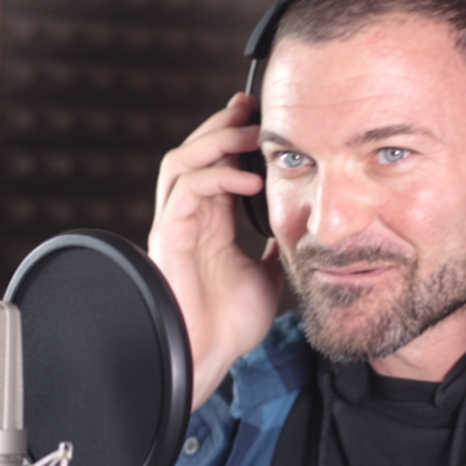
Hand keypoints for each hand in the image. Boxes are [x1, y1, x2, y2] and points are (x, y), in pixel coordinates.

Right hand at [149, 93, 284, 409]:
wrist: (210, 357)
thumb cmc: (230, 324)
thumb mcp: (267, 273)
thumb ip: (273, 246)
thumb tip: (296, 226)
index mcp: (209, 224)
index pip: (216, 165)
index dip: (234, 138)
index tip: (263, 118)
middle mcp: (188, 219)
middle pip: (193, 153)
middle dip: (221, 125)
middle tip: (252, 107)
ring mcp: (175, 226)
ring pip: (181, 162)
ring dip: (215, 141)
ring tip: (250, 133)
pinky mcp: (169, 238)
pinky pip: (186, 191)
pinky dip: (216, 176)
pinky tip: (248, 178)